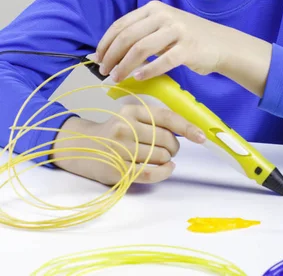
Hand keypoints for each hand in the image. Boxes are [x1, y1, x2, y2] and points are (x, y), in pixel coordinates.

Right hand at [50, 104, 205, 184]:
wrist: (79, 145)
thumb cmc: (112, 131)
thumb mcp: (130, 117)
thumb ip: (153, 120)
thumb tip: (186, 129)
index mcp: (131, 111)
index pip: (166, 117)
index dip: (187, 128)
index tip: (201, 136)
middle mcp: (126, 127)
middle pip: (166, 139)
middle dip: (174, 147)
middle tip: (170, 149)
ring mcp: (121, 149)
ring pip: (161, 156)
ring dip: (167, 160)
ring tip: (160, 157)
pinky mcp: (118, 169)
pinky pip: (151, 172)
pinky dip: (164, 172)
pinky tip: (167, 168)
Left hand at [94, 0, 231, 82]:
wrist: (222, 44)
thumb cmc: (187, 39)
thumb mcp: (163, 28)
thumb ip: (140, 35)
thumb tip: (109, 52)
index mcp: (154, 8)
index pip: (121, 24)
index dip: (105, 43)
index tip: (96, 58)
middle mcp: (164, 15)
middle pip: (128, 37)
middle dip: (111, 56)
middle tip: (104, 72)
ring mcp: (177, 30)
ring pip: (141, 49)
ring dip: (124, 66)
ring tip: (117, 78)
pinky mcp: (188, 48)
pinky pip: (163, 61)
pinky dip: (148, 70)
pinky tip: (138, 78)